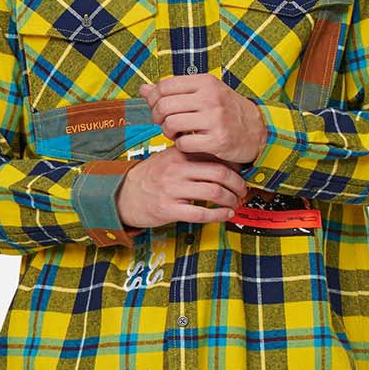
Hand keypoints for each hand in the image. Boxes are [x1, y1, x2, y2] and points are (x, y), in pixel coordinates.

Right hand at [116, 148, 247, 229]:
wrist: (125, 195)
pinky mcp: (168, 209)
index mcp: (179, 154)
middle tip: (243, 192)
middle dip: (238, 185)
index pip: (215, 156)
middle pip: (219, 173)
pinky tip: (226, 215)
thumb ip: (192, 157)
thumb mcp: (170, 158)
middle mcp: (176, 169)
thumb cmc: (153, 177)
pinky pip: (201, 213)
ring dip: (231, 200)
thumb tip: (225, 160)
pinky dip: (219, 215)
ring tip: (236, 204)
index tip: (242, 175)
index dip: (234, 167)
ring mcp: (172, 189)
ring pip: (213, 192)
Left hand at [140, 74, 267, 163]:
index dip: (154, 99)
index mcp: (205, 82)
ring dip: (167, 132)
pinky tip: (187, 143)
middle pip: (164, 106)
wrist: (256, 130)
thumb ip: (174, 91)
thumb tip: (143, 89)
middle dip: (157, 118)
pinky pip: (184, 143)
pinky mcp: (217, 140)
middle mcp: (210, 97)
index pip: (165, 86)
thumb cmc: (225, 110)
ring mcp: (215, 119)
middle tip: (163, 124)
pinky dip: (180, 145)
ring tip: (174, 134)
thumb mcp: (204, 93)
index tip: (157, 108)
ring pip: (171, 124)